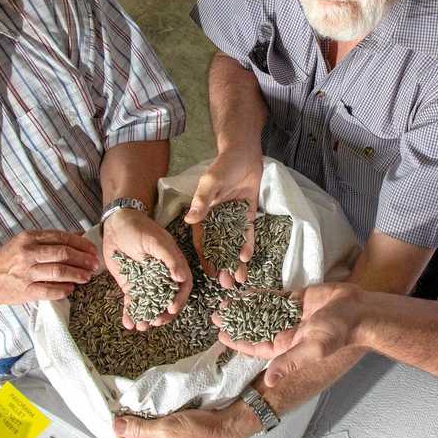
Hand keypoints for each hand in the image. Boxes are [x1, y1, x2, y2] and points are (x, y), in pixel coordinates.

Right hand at [0, 230, 98, 305]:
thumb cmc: (8, 260)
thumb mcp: (24, 242)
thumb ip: (48, 240)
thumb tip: (78, 236)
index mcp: (29, 238)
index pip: (61, 238)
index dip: (81, 244)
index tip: (93, 249)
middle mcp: (28, 253)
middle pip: (63, 254)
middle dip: (83, 259)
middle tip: (94, 264)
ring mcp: (26, 273)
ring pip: (59, 272)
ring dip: (77, 274)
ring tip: (87, 277)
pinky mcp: (25, 291)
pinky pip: (49, 290)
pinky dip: (63, 290)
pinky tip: (72, 289)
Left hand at [103, 209, 190, 330]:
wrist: (115, 225)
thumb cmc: (139, 229)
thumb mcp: (156, 242)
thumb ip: (169, 259)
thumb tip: (182, 279)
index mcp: (173, 265)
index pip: (182, 286)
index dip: (179, 299)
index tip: (170, 309)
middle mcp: (162, 276)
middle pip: (167, 299)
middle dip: (163, 314)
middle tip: (155, 321)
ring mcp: (146, 282)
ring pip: (150, 304)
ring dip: (147, 317)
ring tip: (141, 327)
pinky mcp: (131, 284)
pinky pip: (132, 302)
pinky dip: (130, 313)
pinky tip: (128, 323)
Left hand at [114, 402, 258, 437]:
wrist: (224, 426)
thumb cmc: (202, 432)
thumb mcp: (165, 428)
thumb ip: (138, 428)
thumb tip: (118, 425)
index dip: (121, 433)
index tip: (122, 416)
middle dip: (132, 426)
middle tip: (134, 410)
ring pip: (143, 435)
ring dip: (143, 421)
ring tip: (149, 411)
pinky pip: (154, 430)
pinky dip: (153, 420)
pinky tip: (158, 412)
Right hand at [185, 148, 261, 287]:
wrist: (244, 153)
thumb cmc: (223, 166)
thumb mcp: (210, 182)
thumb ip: (202, 201)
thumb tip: (190, 220)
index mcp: (204, 214)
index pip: (203, 241)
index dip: (204, 259)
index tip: (207, 274)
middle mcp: (218, 219)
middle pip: (219, 247)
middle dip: (222, 265)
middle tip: (226, 284)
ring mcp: (233, 218)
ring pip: (233, 244)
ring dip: (234, 261)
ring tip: (238, 278)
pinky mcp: (247, 214)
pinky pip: (247, 233)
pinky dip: (247, 245)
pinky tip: (247, 259)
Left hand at [215, 283, 362, 386]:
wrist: (358, 310)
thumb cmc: (339, 332)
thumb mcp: (313, 348)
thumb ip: (290, 362)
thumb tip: (268, 382)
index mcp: (287, 348)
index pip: (256, 347)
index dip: (238, 342)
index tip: (220, 335)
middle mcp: (286, 332)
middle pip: (254, 328)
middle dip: (235, 323)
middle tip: (215, 315)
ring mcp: (290, 315)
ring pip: (261, 312)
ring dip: (244, 308)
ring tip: (225, 301)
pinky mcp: (297, 300)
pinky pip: (274, 297)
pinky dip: (260, 294)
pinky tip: (245, 290)